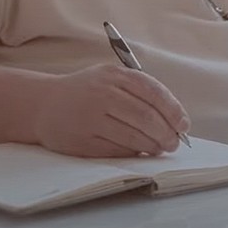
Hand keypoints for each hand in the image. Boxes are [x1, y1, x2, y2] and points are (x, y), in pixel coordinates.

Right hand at [30, 64, 190, 156]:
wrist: (43, 104)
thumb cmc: (86, 91)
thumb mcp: (111, 79)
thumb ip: (139, 92)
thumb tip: (173, 119)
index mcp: (114, 75)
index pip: (153, 93)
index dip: (173, 111)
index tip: (183, 124)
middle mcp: (102, 93)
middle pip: (146, 117)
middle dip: (166, 133)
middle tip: (174, 143)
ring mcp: (91, 117)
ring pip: (133, 136)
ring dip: (152, 146)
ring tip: (159, 148)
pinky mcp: (82, 140)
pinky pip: (116, 150)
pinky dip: (133, 152)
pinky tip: (139, 151)